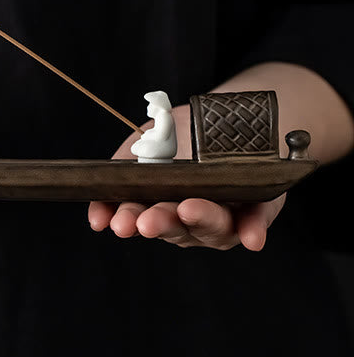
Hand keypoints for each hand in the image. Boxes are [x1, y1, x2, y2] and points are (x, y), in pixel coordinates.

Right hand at [87, 104, 284, 250]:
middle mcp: (188, 219)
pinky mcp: (258, 210)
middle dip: (158, 223)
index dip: (123, 218)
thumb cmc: (183, 135)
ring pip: (211, 227)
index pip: (137, 215)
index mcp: (158, 203)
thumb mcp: (148, 141)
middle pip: (173, 226)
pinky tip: (252, 238)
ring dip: (199, 220)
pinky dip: (253, 229)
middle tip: (145, 222)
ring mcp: (223, 218)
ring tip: (187, 210)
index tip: (110, 221)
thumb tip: (99, 191)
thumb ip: (125, 164)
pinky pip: (257, 221)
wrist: (227, 118)